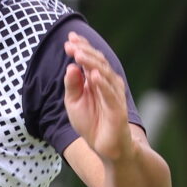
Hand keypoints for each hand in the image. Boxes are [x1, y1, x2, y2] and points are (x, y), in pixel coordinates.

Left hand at [62, 33, 140, 170]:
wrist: (105, 147)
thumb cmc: (91, 122)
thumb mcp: (74, 102)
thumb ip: (72, 85)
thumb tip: (70, 67)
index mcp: (97, 79)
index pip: (90, 59)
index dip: (81, 48)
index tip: (69, 39)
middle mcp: (108, 83)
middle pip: (97, 62)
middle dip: (84, 52)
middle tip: (71, 44)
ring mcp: (114, 95)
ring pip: (104, 74)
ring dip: (91, 63)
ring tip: (79, 54)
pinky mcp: (118, 109)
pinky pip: (110, 95)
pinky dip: (102, 84)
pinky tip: (94, 76)